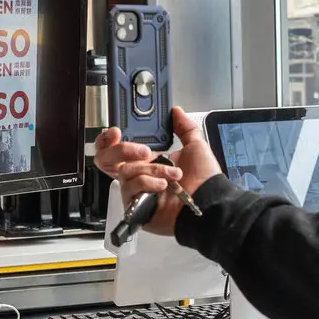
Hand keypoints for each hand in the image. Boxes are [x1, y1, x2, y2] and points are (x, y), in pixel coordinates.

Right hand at [93, 108, 221, 237]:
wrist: (208, 201)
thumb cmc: (204, 179)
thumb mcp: (196, 146)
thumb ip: (184, 127)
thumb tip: (177, 112)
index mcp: (150, 162)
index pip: (120, 150)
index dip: (110, 141)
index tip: (116, 132)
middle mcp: (140, 176)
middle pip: (111, 160)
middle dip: (124, 150)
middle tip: (146, 152)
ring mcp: (137, 192)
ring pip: (125, 172)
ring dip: (151, 170)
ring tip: (171, 176)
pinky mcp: (136, 207)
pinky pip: (130, 188)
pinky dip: (147, 184)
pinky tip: (162, 187)